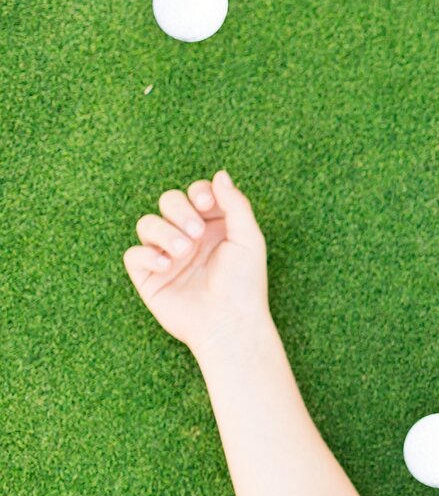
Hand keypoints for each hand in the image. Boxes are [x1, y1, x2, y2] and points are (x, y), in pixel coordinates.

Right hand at [123, 170, 270, 354]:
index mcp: (213, 226)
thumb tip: (220, 174)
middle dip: (179, 210)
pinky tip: (166, 265)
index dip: (198, 193)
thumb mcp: (248, 239)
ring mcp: (166, 255)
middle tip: (197, 233)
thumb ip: (235, 205)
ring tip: (184, 251)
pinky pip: (133, 254)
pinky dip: (147, 255)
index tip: (207, 205)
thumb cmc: (244, 283)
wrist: (229, 321)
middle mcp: (188, 237)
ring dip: (164, 232)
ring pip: (147, 223)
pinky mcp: (148, 275)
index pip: (196, 194)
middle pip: (168, 201)